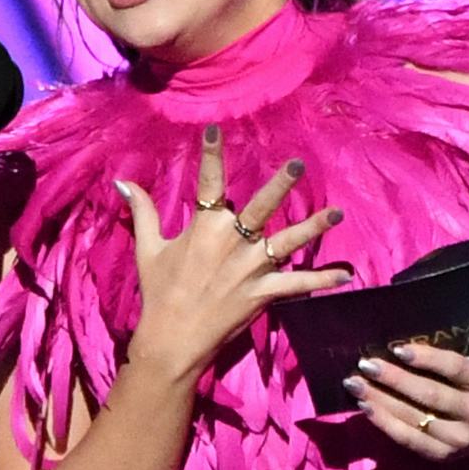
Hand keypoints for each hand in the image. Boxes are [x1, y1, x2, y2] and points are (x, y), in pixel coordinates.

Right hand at [121, 124, 350, 381]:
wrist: (172, 339)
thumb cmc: (159, 292)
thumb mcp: (148, 249)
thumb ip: (142, 212)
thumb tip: (122, 182)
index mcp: (204, 227)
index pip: (208, 183)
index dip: (210, 154)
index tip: (214, 130)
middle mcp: (232, 241)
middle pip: (261, 206)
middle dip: (281, 184)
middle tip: (299, 164)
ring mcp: (252, 267)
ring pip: (289, 241)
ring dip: (314, 227)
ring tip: (337, 213)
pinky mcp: (264, 292)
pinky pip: (298, 285)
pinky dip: (322, 281)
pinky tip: (346, 276)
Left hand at [345, 342, 468, 460]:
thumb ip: (446, 360)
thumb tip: (397, 347)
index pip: (455, 368)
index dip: (427, 358)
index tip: (397, 349)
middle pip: (431, 394)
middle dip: (394, 378)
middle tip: (366, 365)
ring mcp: (460, 438)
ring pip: (415, 417)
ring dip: (381, 399)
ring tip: (355, 384)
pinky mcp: (443, 455)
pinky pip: (408, 438)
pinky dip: (384, 422)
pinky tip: (366, 407)